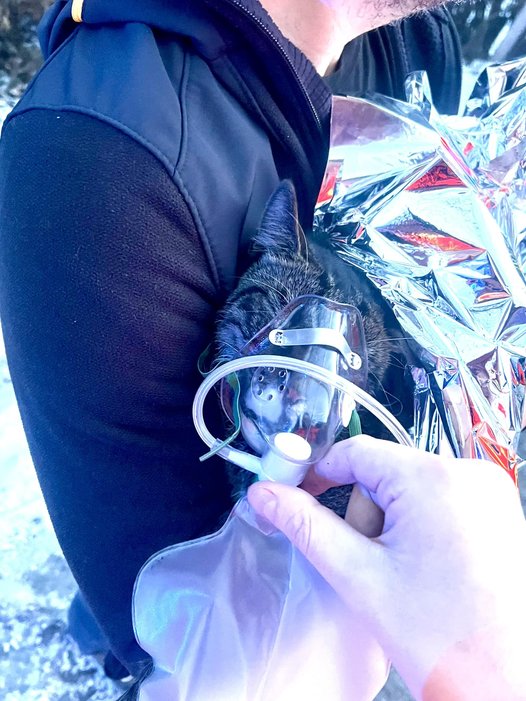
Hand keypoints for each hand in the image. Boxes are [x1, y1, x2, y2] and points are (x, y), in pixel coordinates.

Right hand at [247, 436, 525, 700]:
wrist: (508, 684)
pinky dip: (422, 525)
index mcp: (433, 479)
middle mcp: (468, 472)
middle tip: (373, 565)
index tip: (298, 496)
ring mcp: (490, 490)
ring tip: (407, 574)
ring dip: (394, 524)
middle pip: (386, 472)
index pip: (356, 451)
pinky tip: (429, 568)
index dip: (318, 472)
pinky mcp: (499, 509)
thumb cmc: (441, 638)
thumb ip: (306, 526)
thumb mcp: (360, 576)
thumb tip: (265, 494)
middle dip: (366, 514)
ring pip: (412, 486)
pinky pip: (441, 498)